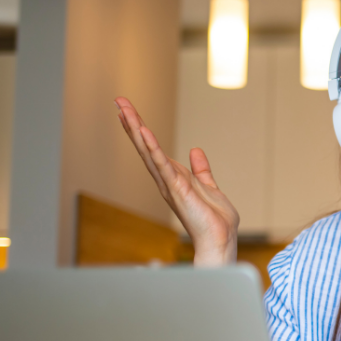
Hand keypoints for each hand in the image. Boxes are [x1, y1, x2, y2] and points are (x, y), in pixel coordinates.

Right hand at [115, 97, 238, 265]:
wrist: (220, 239)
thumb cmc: (215, 220)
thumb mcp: (209, 187)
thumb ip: (201, 170)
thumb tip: (195, 150)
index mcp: (174, 178)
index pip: (153, 149)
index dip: (141, 130)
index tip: (128, 111)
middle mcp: (166, 180)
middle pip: (145, 146)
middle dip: (132, 123)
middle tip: (119, 101)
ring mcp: (169, 184)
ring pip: (149, 151)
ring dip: (137, 129)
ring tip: (124, 109)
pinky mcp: (177, 189)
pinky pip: (162, 165)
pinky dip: (153, 148)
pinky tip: (144, 132)